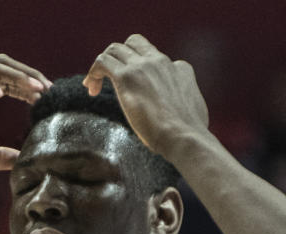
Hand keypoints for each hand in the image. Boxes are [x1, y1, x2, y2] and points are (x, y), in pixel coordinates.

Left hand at [82, 34, 208, 158]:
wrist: (184, 137)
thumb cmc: (189, 135)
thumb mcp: (193, 112)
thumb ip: (184, 104)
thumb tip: (182, 115)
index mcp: (180, 69)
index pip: (157, 60)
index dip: (142, 73)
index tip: (136, 92)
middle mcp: (161, 62)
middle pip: (134, 43)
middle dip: (120, 57)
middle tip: (111, 79)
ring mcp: (143, 66)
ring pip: (115, 50)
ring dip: (102, 66)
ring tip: (94, 86)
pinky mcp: (127, 76)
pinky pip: (102, 62)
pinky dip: (94, 72)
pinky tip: (91, 89)